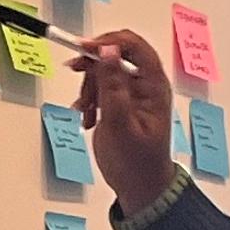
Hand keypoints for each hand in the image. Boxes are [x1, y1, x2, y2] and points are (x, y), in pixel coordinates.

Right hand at [70, 30, 175, 208]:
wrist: (138, 187)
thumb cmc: (138, 162)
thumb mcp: (121, 124)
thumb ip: (113, 86)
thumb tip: (108, 51)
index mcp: (153, 86)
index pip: (134, 46)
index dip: (109, 42)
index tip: (86, 50)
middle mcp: (144, 85)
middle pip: (114, 55)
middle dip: (93, 67)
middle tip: (76, 72)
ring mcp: (130, 94)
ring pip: (103, 72)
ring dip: (88, 87)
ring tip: (86, 112)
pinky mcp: (118, 103)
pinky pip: (98, 88)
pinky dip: (88, 100)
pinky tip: (87, 118)